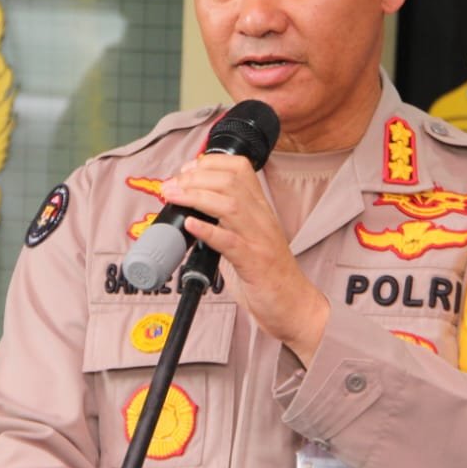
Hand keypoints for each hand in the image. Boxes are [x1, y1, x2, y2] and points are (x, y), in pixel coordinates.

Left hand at [160, 153, 328, 363]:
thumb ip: (227, 223)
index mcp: (260, 210)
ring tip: (174, 196)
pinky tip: (191, 224)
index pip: (240, 168)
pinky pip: (230, 241)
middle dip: (196, 177)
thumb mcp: (249, 237)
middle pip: (230, 181)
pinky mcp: (254, 263)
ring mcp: (258, 240)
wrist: (294, 305)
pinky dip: (207, 229)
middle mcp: (261, 219)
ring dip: (196, 196)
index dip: (210, 162)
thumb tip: (193, 213)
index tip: (187, 169)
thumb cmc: (269, 274)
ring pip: (229, 205)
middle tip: (172, 184)